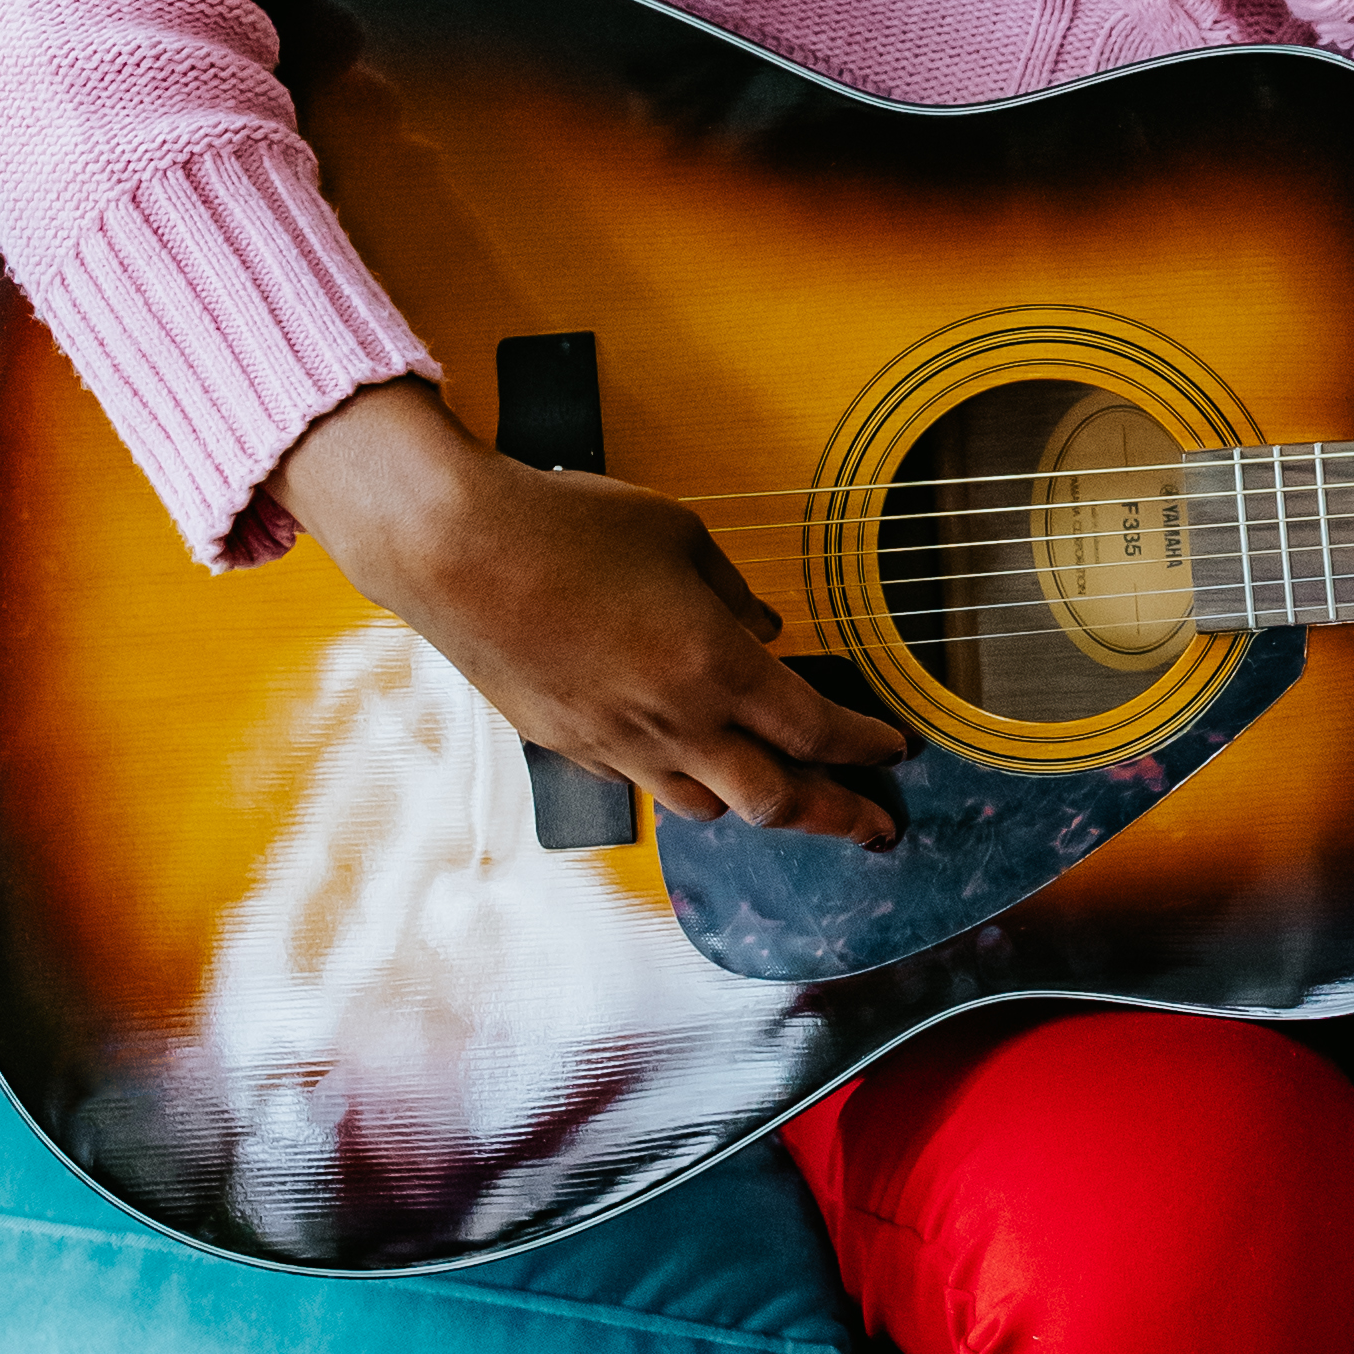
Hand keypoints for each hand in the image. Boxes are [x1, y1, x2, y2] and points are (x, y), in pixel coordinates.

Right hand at [273, 382, 904, 841]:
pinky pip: (644, 783)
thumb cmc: (569, 527)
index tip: (897, 752)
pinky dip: (682, 779)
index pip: (816, 730)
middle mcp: (674, 721)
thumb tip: (769, 629)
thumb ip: (733, 593)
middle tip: (875, 827)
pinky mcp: (569, 747)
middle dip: (837, 818)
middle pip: (776, 801)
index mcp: (716, 665)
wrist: (456, 552)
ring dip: (754, 805)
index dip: (866, 748)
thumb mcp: (678, 536)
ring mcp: (617, 744)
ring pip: (708, 806)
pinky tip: (688, 759)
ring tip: (780, 794)